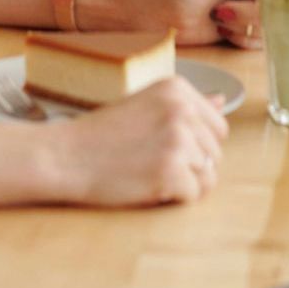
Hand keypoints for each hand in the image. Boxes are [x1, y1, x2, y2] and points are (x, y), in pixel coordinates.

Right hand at [51, 78, 228, 206]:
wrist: (65, 156)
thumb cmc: (102, 134)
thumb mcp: (145, 105)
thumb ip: (186, 106)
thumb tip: (224, 100)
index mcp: (177, 88)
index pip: (219, 127)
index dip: (195, 145)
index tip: (163, 146)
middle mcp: (182, 109)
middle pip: (216, 153)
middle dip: (191, 167)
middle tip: (151, 162)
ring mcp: (178, 139)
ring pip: (209, 177)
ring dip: (183, 184)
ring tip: (150, 174)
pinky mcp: (171, 170)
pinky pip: (194, 195)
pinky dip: (173, 199)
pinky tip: (148, 186)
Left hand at [140, 0, 283, 48]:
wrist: (162, 12)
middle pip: (287, 0)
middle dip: (257, 12)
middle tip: (225, 9)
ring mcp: (259, 2)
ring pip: (277, 22)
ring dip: (245, 26)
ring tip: (219, 16)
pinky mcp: (253, 26)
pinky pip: (265, 39)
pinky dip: (243, 38)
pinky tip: (223, 29)